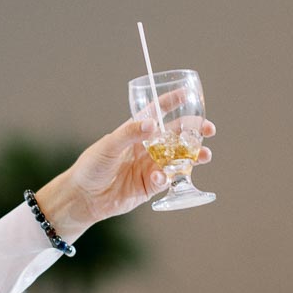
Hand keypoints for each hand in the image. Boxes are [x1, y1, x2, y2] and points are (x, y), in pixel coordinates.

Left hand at [36, 114, 214, 237]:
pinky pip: (166, 179)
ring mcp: (150, 167)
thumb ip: (130, 133)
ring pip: (178, 159)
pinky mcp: (150, 186)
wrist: (83, 197)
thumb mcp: (109, 145)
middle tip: (209, 129)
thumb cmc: (91, 166)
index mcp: (136, 132)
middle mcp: (147, 148)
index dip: (172, 102)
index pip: (158, 113)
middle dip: (194, 132)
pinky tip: (159, 177)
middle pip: (176, 136)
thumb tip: (154, 124)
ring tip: (204, 156)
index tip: (188, 94)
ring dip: (192, 156)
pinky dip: (166, 177)